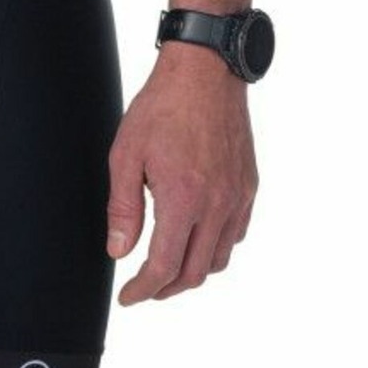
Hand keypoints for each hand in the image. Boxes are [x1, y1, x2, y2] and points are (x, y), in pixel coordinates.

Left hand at [105, 42, 257, 303]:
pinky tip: (196, 237)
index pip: (164, 267)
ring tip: (168, 266)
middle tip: (144, 287)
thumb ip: (123, 208)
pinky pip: (236, 234)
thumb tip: (119, 252)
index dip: (143, 290)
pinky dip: (215, 247)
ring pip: (218, 259)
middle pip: (194, 273)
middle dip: (165, 289)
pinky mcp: (249, 187)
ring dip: (192, 271)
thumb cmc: (163, 106)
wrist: (206, 71)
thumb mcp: (126, 153)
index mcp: (183, 199)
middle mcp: (217, 205)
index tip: (128, 296)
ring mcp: (237, 197)